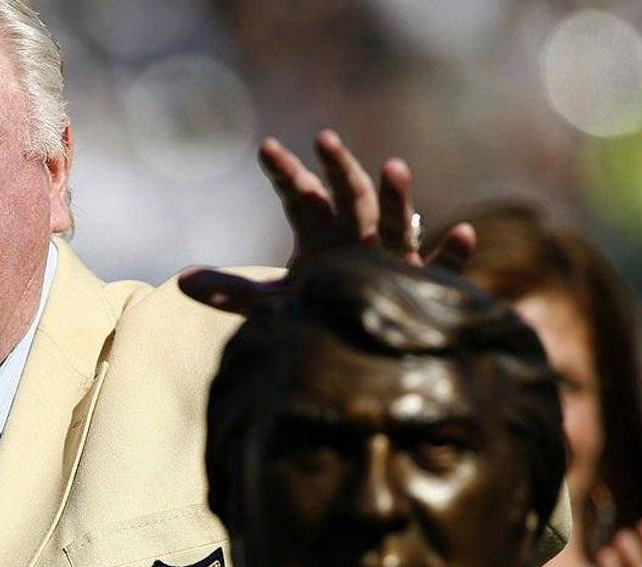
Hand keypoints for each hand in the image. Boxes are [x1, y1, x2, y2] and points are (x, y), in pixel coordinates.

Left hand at [179, 130, 475, 312]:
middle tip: (325, 138)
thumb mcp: (276, 304)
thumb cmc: (323, 314)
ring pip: (396, 223)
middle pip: (348, 197)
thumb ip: (233, 291)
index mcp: (323, 236)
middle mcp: (358, 239)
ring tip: (392, 165)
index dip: (286, 174)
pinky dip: (455, 253)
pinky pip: (442, 270)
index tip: (266, 149)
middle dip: (339, 169)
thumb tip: (180, 281)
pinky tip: (467, 233)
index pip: (301, 197)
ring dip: (396, 197)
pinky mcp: (421, 288)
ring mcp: (392, 259)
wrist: (365, 346)